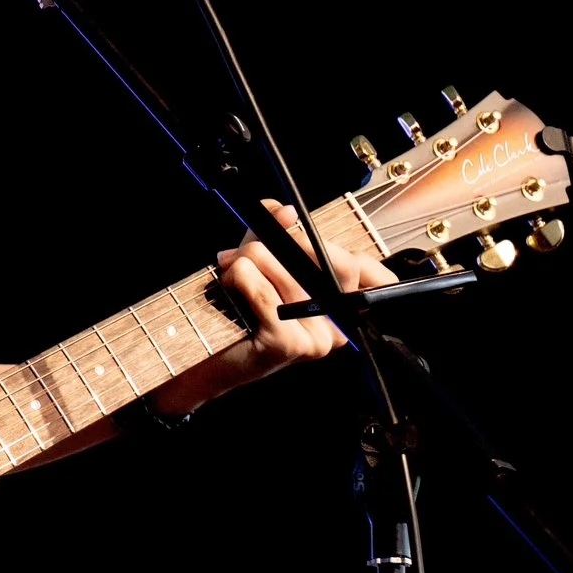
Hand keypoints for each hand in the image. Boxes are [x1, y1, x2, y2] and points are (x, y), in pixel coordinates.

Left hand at [155, 200, 398, 412]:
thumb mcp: (260, 266)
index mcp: (341, 307)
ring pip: (289, 272)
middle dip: (286, 243)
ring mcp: (318, 339)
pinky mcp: (289, 344)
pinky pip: (265, 292)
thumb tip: (286, 210)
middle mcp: (338, 326)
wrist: (206, 362)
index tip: (294, 233)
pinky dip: (241, 278)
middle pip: (333, 262)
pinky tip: (228, 283)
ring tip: (229, 268)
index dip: (334, 244)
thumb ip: (274, 235)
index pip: (366, 269)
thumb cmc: (237, 313)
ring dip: (250, 260)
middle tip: (250, 247)